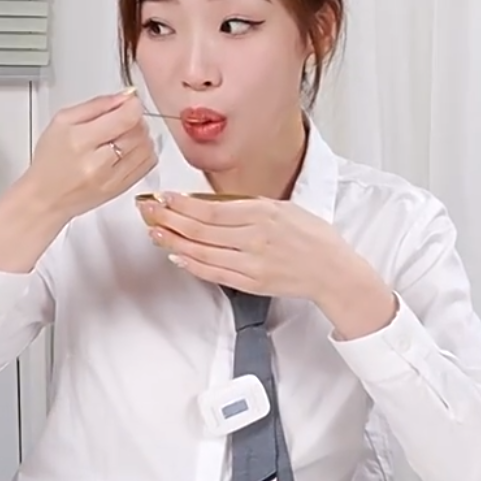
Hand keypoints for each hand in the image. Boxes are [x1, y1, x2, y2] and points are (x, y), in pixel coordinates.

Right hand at [0, 89, 155, 272]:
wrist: (46, 198)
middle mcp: (99, 162)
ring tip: (122, 135)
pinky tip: (129, 150)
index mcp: (81, 140)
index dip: (133, 106)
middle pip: (138, 131)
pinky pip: (148, 164)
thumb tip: (125, 96)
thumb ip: (97, 105)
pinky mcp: (122, 188)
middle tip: (121, 119)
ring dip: (140, 135)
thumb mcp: (63, 121)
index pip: (126, 118)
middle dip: (134, 119)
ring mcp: (113, 178)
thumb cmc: (51, 160)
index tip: (129, 103)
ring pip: (146, 146)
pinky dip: (144, 151)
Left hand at [141, 193, 396, 338]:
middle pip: (200, 229)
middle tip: (148, 211)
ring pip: (201, 252)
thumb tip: (207, 202)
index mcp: (263, 214)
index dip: (182, 204)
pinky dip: (191, 264)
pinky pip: (212, 273)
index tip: (164, 196)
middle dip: (168, 219)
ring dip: (173, 242)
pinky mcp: (249, 283)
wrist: (332, 271)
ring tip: (154, 232)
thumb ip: (246, 205)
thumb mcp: (282, 207)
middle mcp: (254, 239)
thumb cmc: (311, 236)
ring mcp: (250, 264)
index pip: (211, 208)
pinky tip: (175, 255)